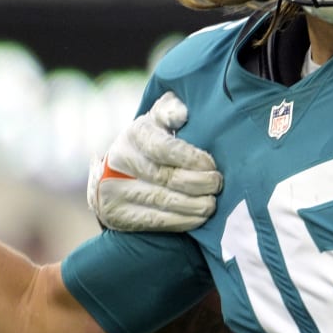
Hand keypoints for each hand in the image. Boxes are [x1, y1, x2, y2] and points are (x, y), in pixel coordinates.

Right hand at [87, 93, 222, 232]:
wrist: (116, 174)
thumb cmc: (152, 142)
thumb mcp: (160, 121)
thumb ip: (171, 111)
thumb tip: (182, 113)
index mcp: (134, 134)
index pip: (163, 147)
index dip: (191, 158)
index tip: (211, 165)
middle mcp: (120, 161)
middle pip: (165, 177)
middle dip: (198, 183)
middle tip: (217, 184)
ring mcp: (115, 190)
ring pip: (163, 201)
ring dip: (194, 205)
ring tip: (212, 203)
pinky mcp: (119, 215)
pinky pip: (156, 221)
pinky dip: (183, 221)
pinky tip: (200, 217)